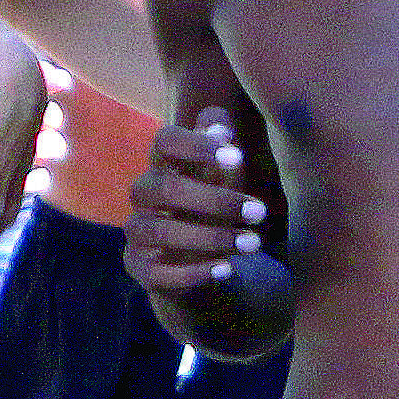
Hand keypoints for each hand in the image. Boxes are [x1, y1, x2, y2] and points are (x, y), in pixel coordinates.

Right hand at [125, 108, 268, 297]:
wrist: (199, 259)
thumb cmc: (214, 206)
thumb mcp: (225, 177)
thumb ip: (223, 150)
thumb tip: (220, 125)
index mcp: (163, 164)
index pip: (165, 141)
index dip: (196, 146)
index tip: (238, 157)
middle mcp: (144, 194)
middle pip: (164, 189)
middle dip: (215, 200)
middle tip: (260, 211)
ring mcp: (138, 232)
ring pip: (161, 231)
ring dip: (211, 238)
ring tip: (253, 244)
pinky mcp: (140, 268)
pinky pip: (158, 273)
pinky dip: (193, 272)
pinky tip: (227, 269)